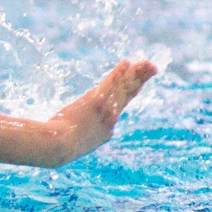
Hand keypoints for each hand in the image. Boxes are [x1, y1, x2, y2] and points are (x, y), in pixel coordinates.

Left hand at [43, 58, 157, 165]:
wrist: (59, 146)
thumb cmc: (59, 148)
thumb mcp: (73, 147)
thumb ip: (78, 141)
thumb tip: (73, 140)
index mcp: (105, 131)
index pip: (117, 109)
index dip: (127, 94)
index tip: (136, 85)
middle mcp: (110, 119)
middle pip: (128, 95)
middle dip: (141, 80)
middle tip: (153, 69)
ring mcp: (104, 110)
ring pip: (123, 87)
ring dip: (136, 73)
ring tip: (147, 63)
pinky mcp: (96, 101)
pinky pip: (110, 83)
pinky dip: (119, 72)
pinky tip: (127, 62)